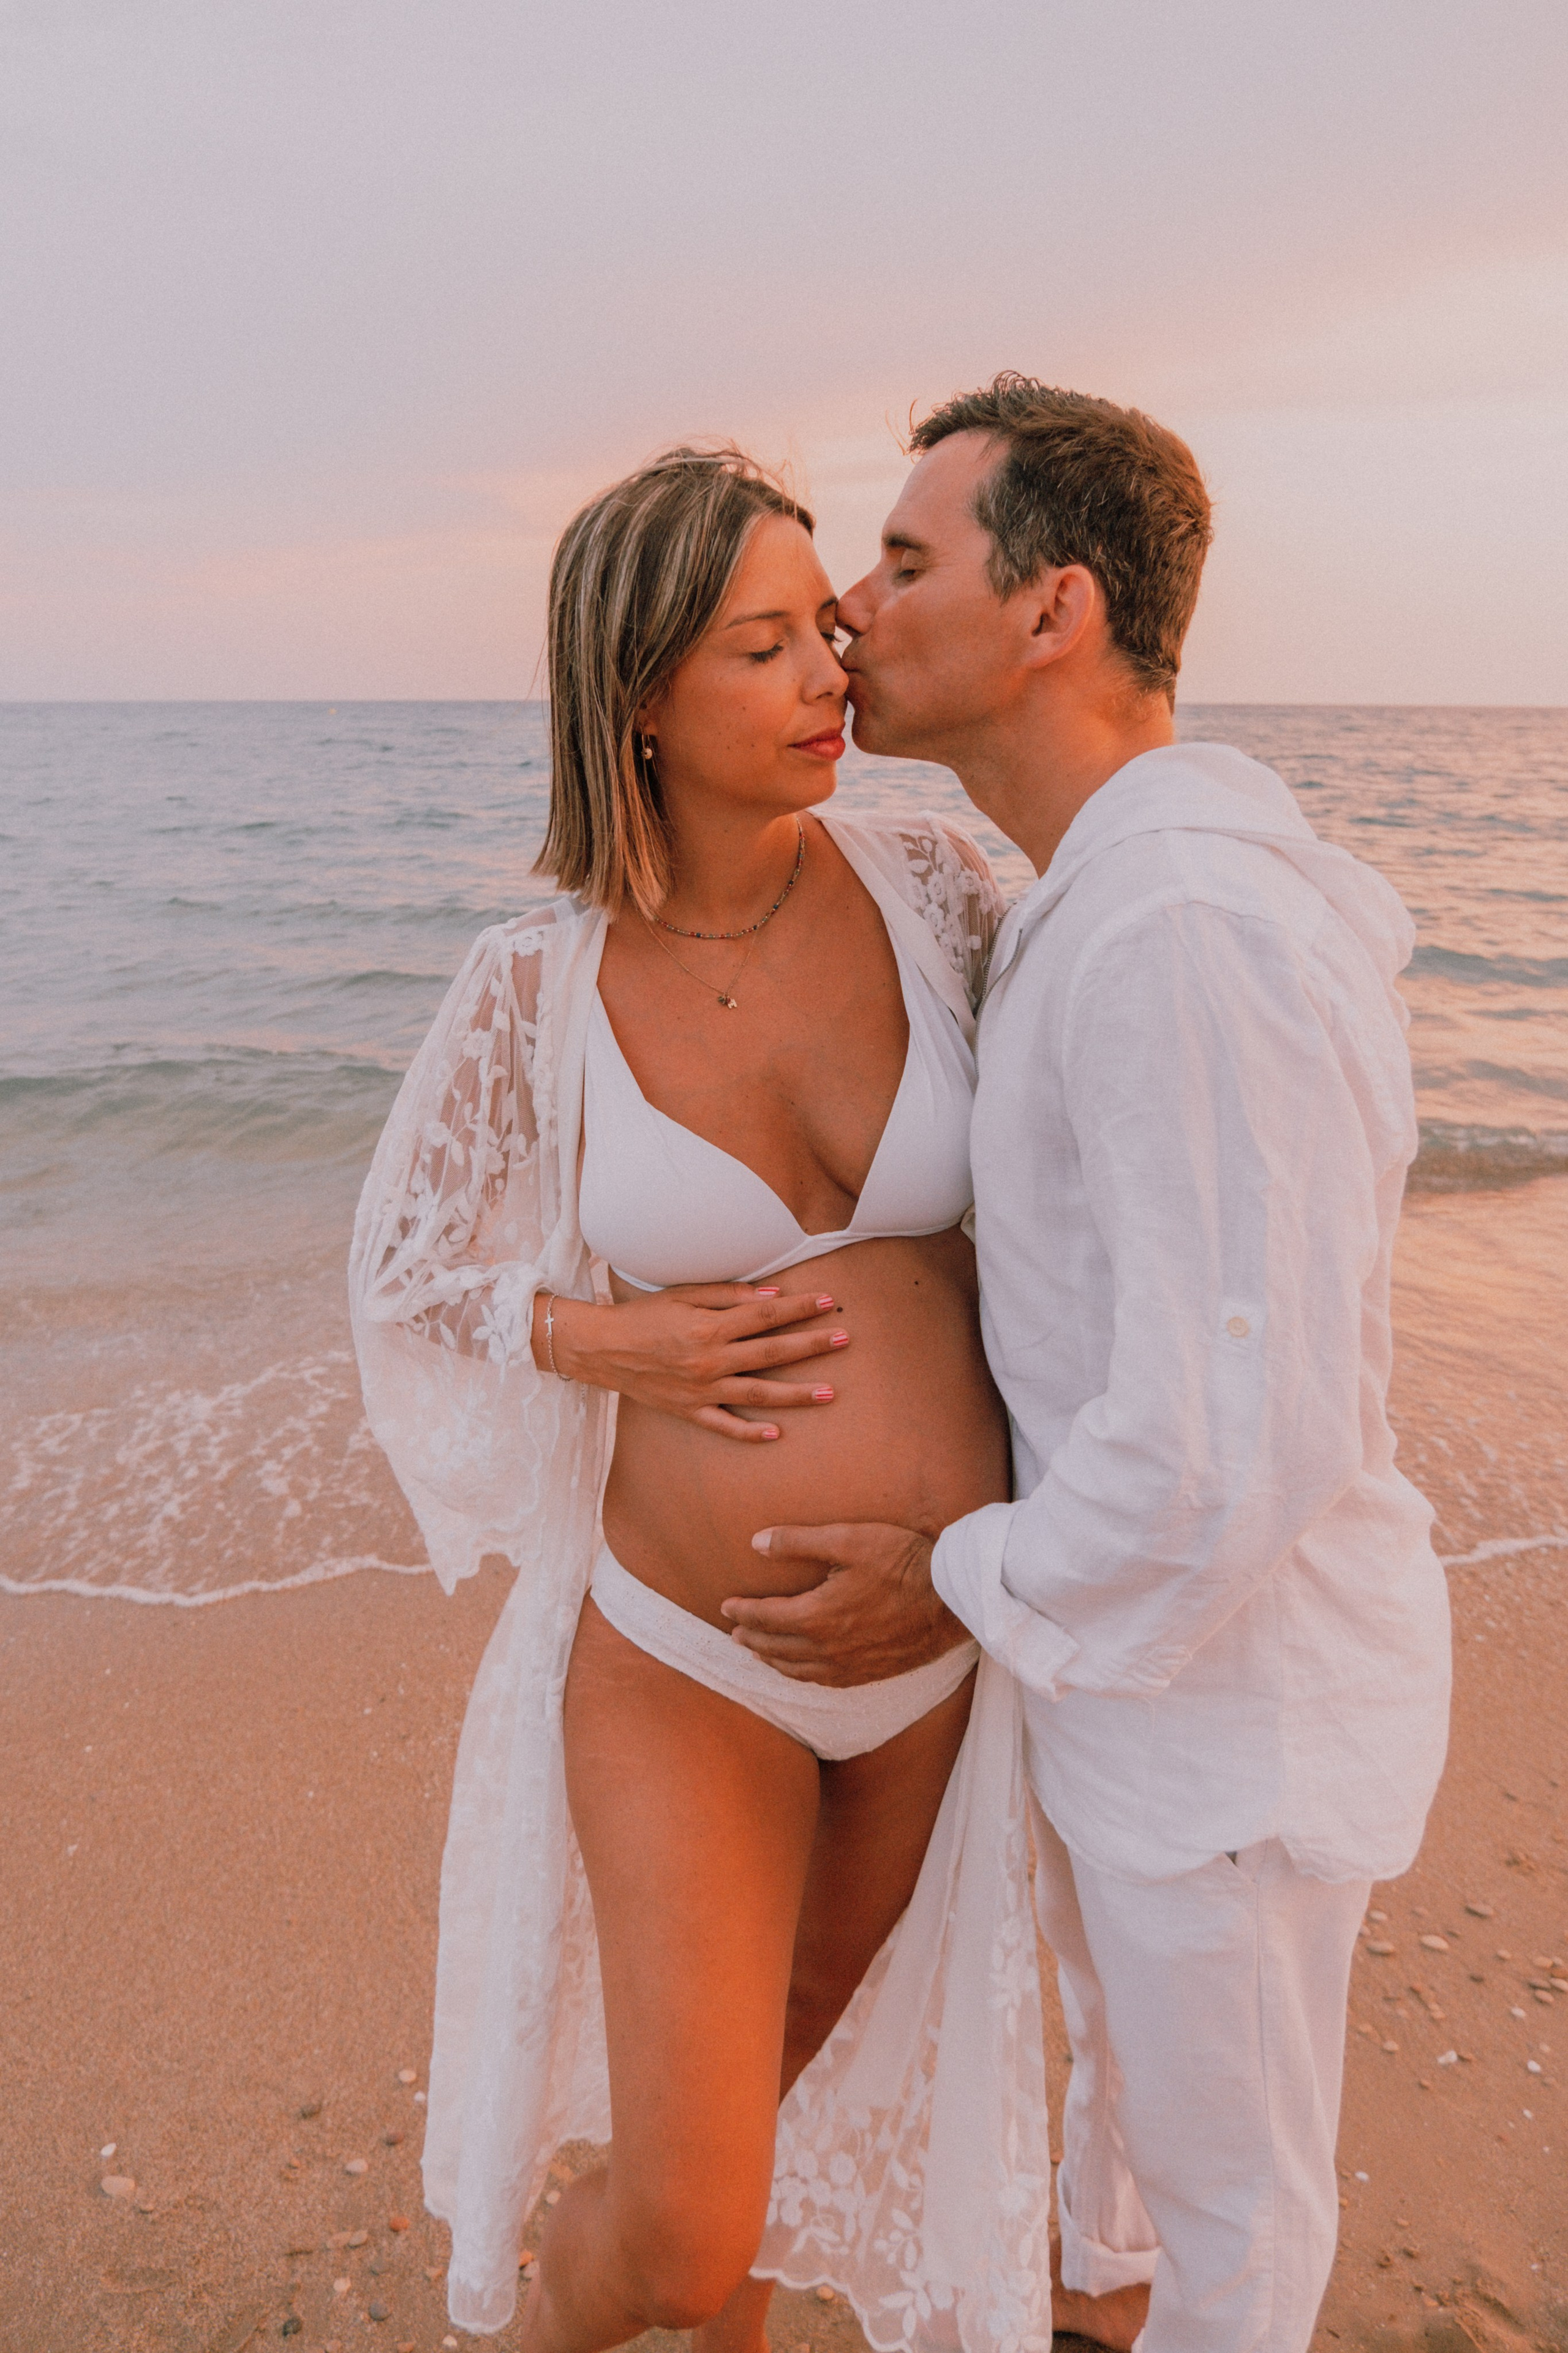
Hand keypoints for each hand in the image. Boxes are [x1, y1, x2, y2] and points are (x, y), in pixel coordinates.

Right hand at [534, 1283, 848, 1442]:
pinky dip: (749, 1433)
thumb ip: (730, 1295)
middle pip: (772, 1354)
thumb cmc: (644, 1315)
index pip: (766, 1316)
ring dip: (797, 1394)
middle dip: (812, 1346)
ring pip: (758, 1395)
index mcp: (709, 1327)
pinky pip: (724, 1426)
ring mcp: (700, 1390)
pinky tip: (776, 1434)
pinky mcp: (689, 1411)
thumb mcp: (684, 1294)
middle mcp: (709, 1361)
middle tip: (844, 1339)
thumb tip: (774, 1296)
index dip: (799, 1308)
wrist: (601, 1348)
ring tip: (830, 1392)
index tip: (828, 1302)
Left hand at [721, 1521, 967, 1683]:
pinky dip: (800, 1676)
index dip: (742, 1611)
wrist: (951, 1601)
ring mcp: (848, 1666)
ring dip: (771, 1660)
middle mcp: (827, 1648)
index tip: (725, 1606)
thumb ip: (798, 1542)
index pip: (765, 1617)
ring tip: (757, 1653)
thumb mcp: (848, 1539)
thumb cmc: (902, 1562)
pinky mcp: (868, 1674)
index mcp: (816, 1615)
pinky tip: (800, 1670)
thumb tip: (756, 1542)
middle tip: (734, 1632)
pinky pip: (822, 1682)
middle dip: (750, 1638)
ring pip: (796, 1670)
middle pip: (775, 1648)